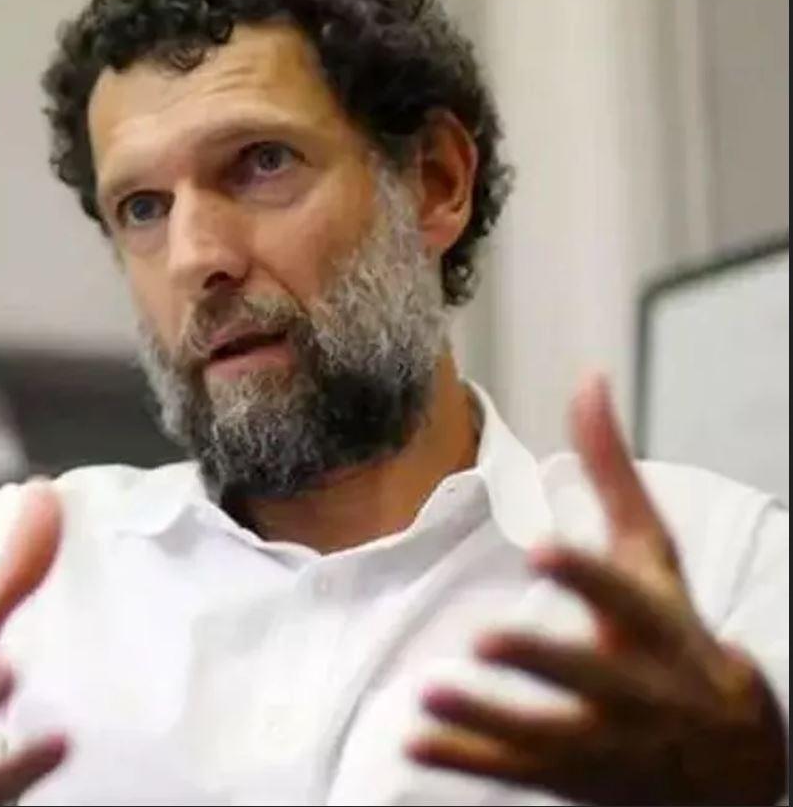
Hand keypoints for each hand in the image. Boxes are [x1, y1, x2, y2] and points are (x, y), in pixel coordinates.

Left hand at [409, 376, 787, 804]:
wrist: (732, 758)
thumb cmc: (672, 632)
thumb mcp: (654, 557)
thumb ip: (612, 473)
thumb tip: (588, 378)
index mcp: (659, 628)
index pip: (624, 598)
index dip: (588, 576)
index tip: (542, 549)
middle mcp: (640, 690)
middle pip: (593, 677)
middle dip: (544, 661)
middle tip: (485, 638)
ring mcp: (608, 743)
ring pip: (545, 735)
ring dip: (486, 717)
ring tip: (426, 693)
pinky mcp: (574, 777)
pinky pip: (515, 772)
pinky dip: (467, 759)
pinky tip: (413, 742)